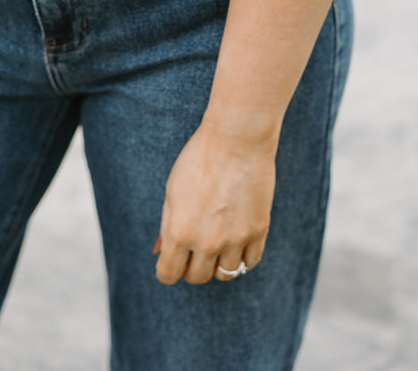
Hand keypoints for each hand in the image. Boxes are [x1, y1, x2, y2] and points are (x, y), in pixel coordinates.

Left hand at [153, 118, 278, 285]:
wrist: (236, 139)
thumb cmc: (199, 160)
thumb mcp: (172, 190)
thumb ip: (166, 225)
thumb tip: (159, 253)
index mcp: (179, 232)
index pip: (168, 275)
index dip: (168, 268)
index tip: (172, 259)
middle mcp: (207, 242)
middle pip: (196, 278)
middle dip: (191, 265)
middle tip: (194, 245)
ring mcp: (235, 239)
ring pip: (224, 274)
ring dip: (217, 262)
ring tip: (216, 240)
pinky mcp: (258, 231)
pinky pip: (249, 262)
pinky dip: (241, 257)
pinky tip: (236, 239)